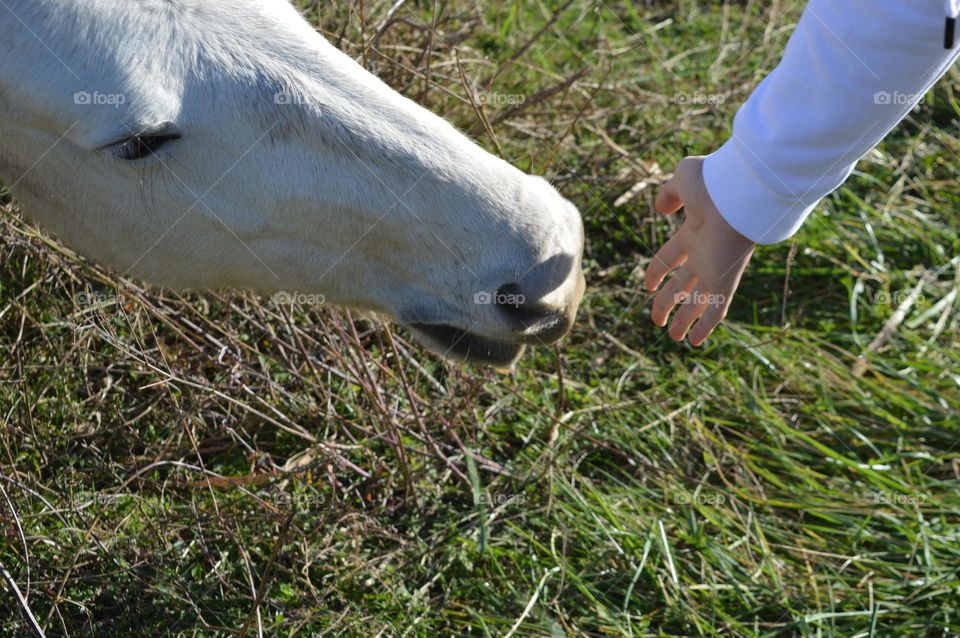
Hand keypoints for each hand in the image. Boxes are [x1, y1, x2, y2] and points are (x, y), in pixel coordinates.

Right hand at [645, 156, 755, 345]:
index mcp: (693, 233)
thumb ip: (669, 193)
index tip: (647, 286)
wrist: (740, 193)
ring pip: (696, 302)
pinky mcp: (724, 281)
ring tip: (673, 337)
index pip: (670, 258)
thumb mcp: (683, 179)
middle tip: (658, 320)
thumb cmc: (713, 182)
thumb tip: (662, 209)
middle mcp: (703, 255)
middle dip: (668, 303)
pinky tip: (695, 342)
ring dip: (684, 319)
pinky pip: (715, 309)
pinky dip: (705, 326)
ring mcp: (713, 270)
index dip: (657, 273)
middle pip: (681, 286)